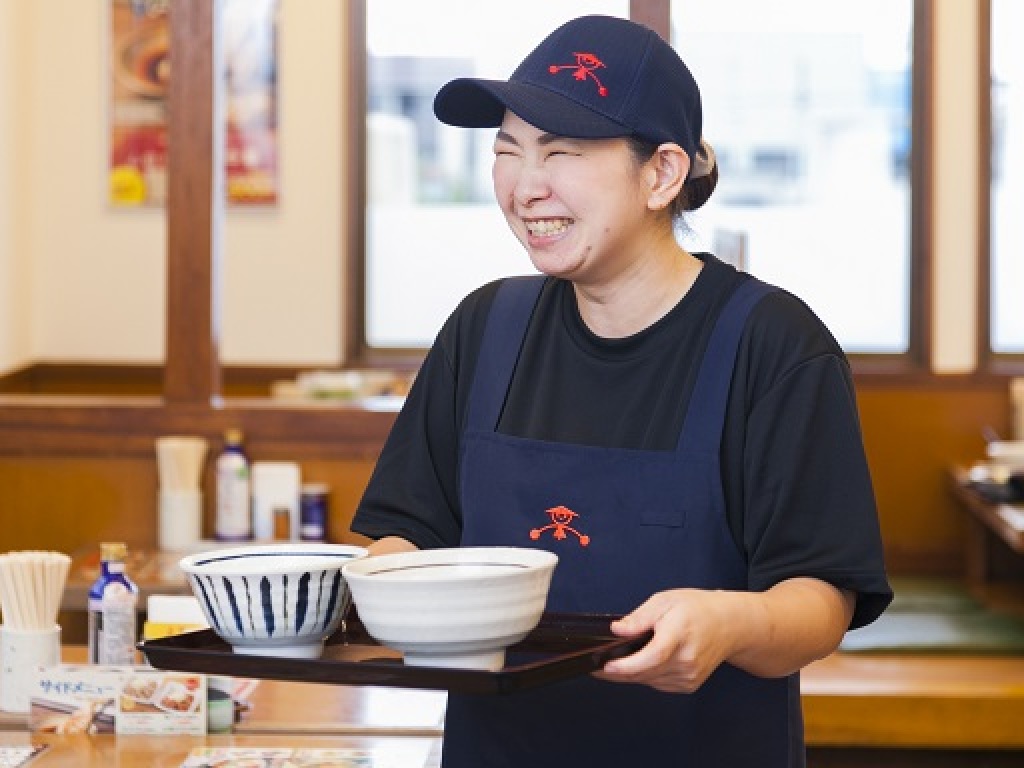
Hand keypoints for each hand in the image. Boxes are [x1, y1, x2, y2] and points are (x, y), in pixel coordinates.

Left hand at [594, 588, 736, 693]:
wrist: (728, 625)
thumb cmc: (697, 609)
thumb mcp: (665, 601)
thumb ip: (639, 617)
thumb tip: (617, 630)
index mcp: (680, 634)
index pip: (653, 655)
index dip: (627, 664)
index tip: (606, 665)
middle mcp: (687, 660)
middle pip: (645, 672)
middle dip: (617, 671)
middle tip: (594, 665)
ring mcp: (689, 676)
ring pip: (648, 680)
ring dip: (630, 674)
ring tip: (615, 662)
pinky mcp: (688, 685)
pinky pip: (657, 683)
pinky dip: (645, 675)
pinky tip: (640, 664)